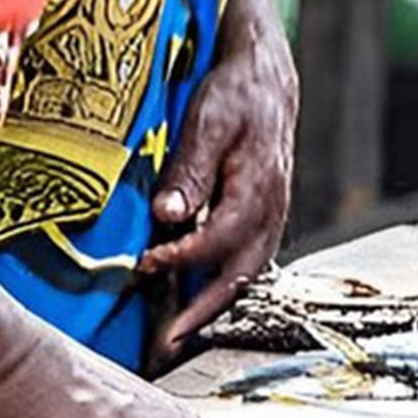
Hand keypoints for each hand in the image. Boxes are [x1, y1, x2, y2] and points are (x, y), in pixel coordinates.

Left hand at [140, 0, 296, 363]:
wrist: (267, 77)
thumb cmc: (236, 93)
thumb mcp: (208, 120)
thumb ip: (190, 169)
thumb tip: (168, 215)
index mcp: (259, 185)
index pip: (222, 237)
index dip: (184, 258)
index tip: (144, 263)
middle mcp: (272, 206)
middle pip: (244, 272)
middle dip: (205, 311)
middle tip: (167, 341)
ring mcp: (272, 212)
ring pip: (250, 270)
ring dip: (215, 303)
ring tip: (180, 331)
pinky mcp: (263, 212)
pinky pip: (249, 258)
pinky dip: (224, 283)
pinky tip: (198, 296)